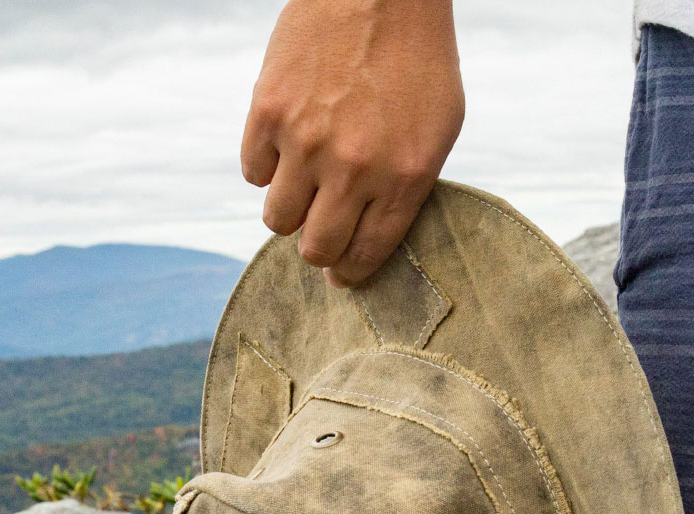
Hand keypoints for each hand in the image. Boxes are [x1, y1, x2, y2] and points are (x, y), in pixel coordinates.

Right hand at [241, 0, 463, 287]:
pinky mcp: (268, 112)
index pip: (365, 256)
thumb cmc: (417, 58)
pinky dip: (265, 166)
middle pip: (316, 250)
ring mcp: (307, 141)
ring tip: (301, 185)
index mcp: (403, 178)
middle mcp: (354, 169)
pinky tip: (284, 144)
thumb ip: (408, 188)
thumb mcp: (440, 129)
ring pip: (277, 220)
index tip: (341, 275)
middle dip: (317, 250)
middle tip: (318, 233)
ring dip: (288, 211)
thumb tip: (371, 239)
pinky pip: (253, 172)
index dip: (349, 273)